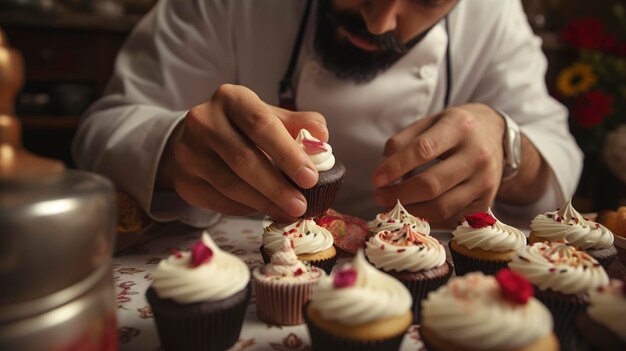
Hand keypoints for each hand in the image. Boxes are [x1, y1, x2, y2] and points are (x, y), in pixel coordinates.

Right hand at [164, 84, 327, 221]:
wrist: (200, 140)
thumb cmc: (245, 129)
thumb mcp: (272, 118)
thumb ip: (299, 125)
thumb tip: (321, 136)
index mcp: (231, 98)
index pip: (261, 125)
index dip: (287, 153)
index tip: (311, 177)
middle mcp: (203, 120)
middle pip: (243, 158)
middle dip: (276, 186)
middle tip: (301, 205)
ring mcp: (188, 151)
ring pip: (230, 184)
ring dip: (263, 203)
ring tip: (288, 212)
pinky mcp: (183, 180)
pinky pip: (218, 200)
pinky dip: (245, 209)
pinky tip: (264, 210)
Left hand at [372, 103, 505, 227]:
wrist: (495, 134)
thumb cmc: (453, 129)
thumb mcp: (428, 123)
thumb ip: (401, 143)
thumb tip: (381, 172)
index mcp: (460, 127)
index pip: (422, 150)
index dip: (395, 167)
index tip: (376, 180)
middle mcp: (478, 154)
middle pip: (431, 185)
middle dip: (398, 195)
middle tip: (379, 196)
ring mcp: (486, 181)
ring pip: (442, 207)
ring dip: (410, 212)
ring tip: (393, 206)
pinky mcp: (487, 201)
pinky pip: (452, 219)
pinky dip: (429, 220)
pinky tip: (415, 212)